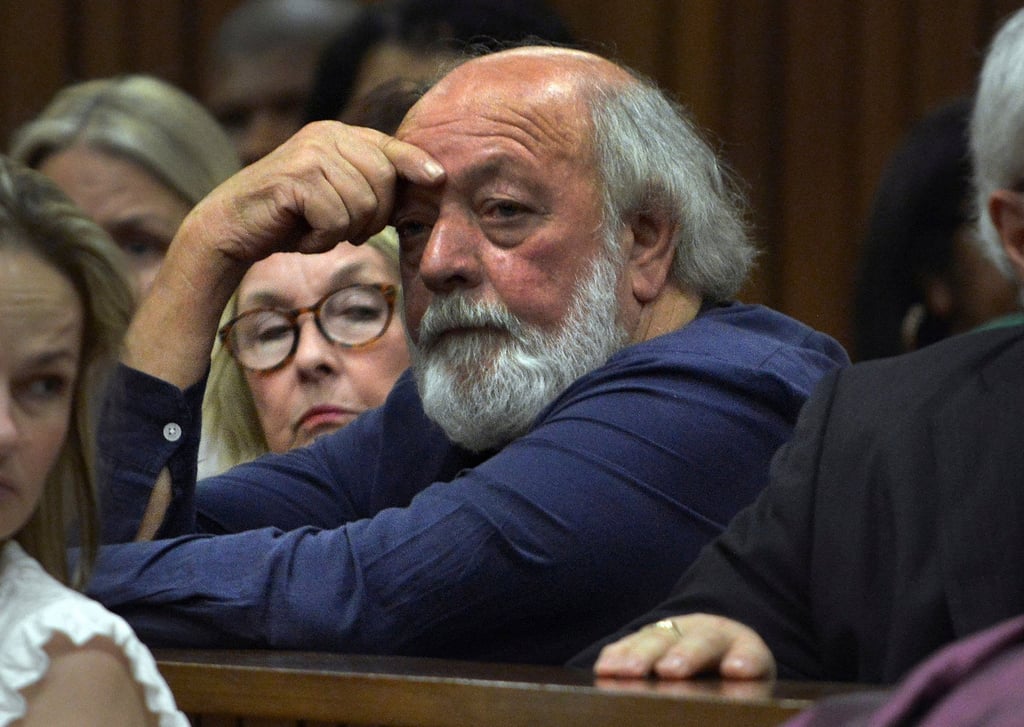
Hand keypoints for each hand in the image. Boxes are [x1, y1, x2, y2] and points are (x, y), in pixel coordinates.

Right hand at [179, 120, 443, 267]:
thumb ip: (370, 183)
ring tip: (316, 229)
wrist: (232, 229)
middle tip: (342, 229)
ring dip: (343, 231)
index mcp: (337, 135)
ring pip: (364, 205)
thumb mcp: (336, 194)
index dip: (416, 164)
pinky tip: (302, 236)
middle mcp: (325, 136)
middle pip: (385, 181)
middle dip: (372, 217)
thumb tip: (428, 181)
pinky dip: (322, 240)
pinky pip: (337, 220)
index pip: (390, 147)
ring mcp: (310, 154)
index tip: (439, 178)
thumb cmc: (290, 218)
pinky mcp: (296, 179)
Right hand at [593, 614, 775, 679]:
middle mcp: (712, 634)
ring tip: (629, 670)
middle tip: (671, 670)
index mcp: (746, 650)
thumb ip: (736, 696)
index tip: (736, 670)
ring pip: (662, 637)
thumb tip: (722, 714)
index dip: (745, 660)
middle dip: (686, 654)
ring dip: (643, 654)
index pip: (750, 653)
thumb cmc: (732, 684)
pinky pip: (632, 641)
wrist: (718, 651)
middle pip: (702, 641)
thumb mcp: (746, 690)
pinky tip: (605, 667)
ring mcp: (679, 629)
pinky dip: (617, 654)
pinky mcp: (652, 634)